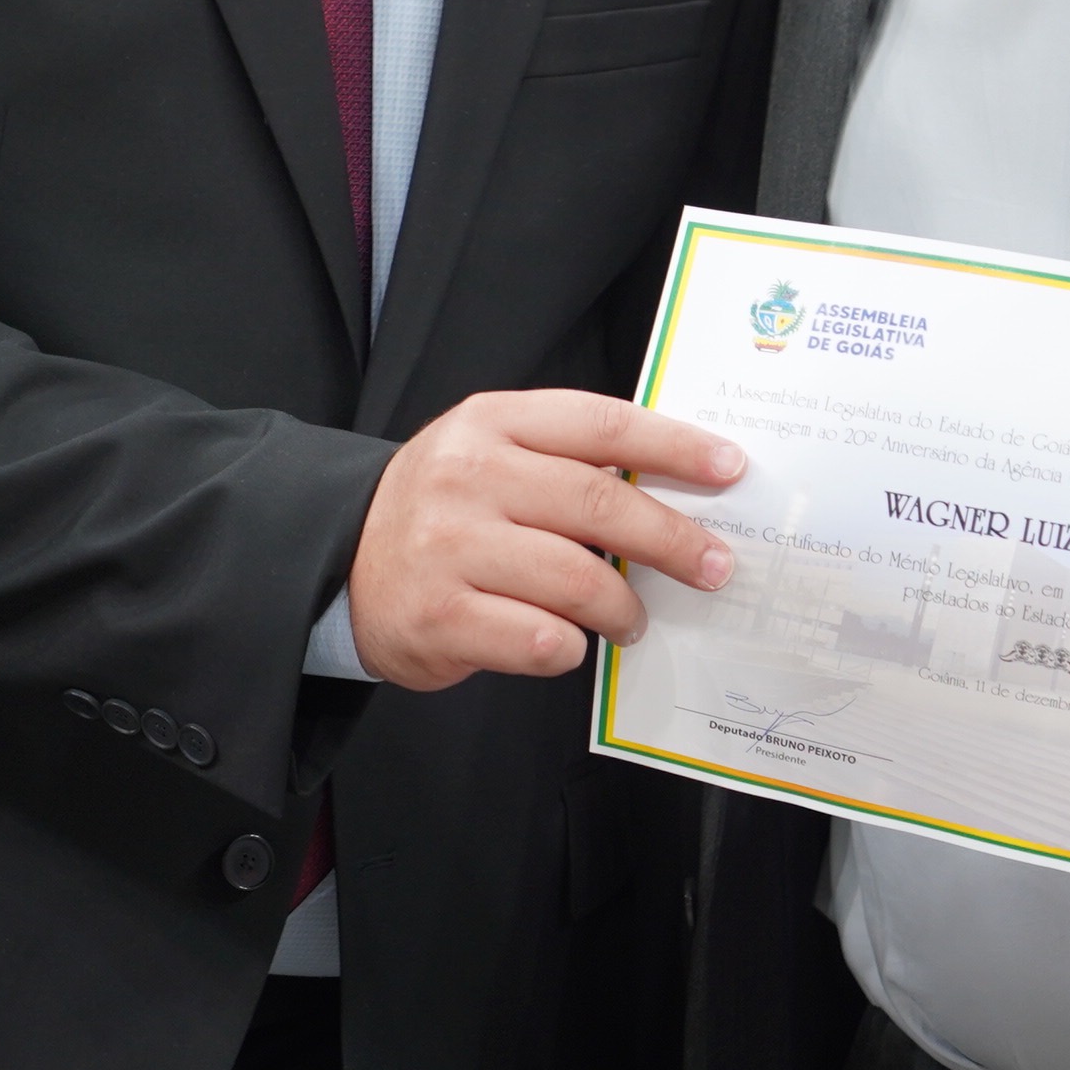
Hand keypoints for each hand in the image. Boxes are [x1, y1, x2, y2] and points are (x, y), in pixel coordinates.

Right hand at [345, 390, 742, 689]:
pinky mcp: (436, 615)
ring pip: (575, 578)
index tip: (730, 470)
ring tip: (633, 619)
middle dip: (671, 539)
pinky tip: (568, 643)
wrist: (339, 559)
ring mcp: (447, 546)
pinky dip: (568, 647)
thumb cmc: (446, 508)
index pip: (603, 425)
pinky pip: (536, 638)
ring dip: (623, 607)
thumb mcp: (495, 454)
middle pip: (598, 503)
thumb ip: (570, 462)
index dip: (675, 447)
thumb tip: (680, 491)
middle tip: (712, 565)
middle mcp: (468, 476)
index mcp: (494, 422)